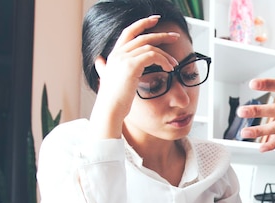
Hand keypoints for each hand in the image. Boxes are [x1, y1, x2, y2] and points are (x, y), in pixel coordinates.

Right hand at [89, 15, 180, 138]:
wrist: (110, 109)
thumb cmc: (112, 98)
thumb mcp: (106, 78)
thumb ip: (104, 68)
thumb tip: (99, 62)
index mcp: (114, 54)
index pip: (129, 31)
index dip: (142, 23)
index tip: (155, 21)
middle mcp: (118, 53)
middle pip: (143, 36)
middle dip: (161, 34)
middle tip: (175, 36)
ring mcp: (123, 58)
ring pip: (150, 47)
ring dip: (166, 55)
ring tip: (174, 64)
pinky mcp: (131, 66)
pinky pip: (152, 56)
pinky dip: (163, 60)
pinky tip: (170, 68)